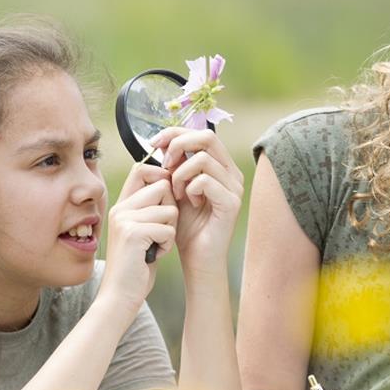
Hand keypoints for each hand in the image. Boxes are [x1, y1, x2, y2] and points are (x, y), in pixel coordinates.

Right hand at [96, 163, 177, 320]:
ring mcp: (125, 219)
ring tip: (156, 246)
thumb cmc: (136, 266)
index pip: (142, 169)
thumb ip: (150, 209)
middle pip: (163, 186)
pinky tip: (153, 255)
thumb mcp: (141, 232)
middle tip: (162, 232)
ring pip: (170, 209)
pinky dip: (167, 244)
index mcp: (121, 205)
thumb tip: (170, 184)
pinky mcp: (133, 233)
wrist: (120, 295)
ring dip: (171, 231)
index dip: (163, 177)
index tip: (170, 199)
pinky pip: (168, 229)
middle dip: (172, 209)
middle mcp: (120, 208)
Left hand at [151, 127, 243, 275]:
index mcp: (220, 166)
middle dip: (178, 146)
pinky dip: (190, 189)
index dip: (176, 132)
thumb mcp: (175, 188)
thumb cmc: (186, 225)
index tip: (153, 144)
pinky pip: (204, 181)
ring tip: (176, 193)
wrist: (197, 257)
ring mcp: (235, 187)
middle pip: (207, 137)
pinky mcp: (231, 202)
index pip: (202, 132)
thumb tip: (162, 141)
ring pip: (203, 159)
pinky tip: (189, 203)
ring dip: (180, 174)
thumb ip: (173, 165)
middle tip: (164, 166)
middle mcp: (232, 172)